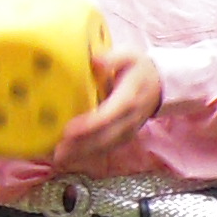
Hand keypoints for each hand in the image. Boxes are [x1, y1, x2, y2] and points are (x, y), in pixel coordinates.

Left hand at [44, 45, 164, 174]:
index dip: (88, 125)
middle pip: (103, 138)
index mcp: (127, 100)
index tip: (68, 130)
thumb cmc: (140, 70)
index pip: (107, 116)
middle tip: (56, 152)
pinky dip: (86, 155)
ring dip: (80, 154)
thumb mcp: (130, 57)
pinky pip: (105, 149)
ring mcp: (127, 131)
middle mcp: (128, 120)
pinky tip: (69, 158)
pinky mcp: (123, 137)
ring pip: (103, 147)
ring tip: (58, 159)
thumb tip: (95, 61)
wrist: (160, 85)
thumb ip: (113, 58)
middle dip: (79, 146)